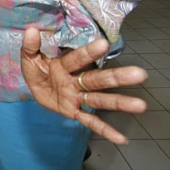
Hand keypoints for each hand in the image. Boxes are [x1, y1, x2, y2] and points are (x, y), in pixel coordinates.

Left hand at [20, 27, 147, 143]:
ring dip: (119, 102)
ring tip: (141, 105)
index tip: (103, 44)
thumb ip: (30, 46)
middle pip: (97, 80)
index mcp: (64, 65)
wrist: (35, 88)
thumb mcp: (29, 58)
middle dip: (117, 77)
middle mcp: (75, 81)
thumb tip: (30, 30)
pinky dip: (105, 130)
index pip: (77, 59)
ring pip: (99, 99)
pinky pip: (90, 122)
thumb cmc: (37, 69)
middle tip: (140, 73)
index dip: (88, 53)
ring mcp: (76, 97)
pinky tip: (121, 138)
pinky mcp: (74, 111)